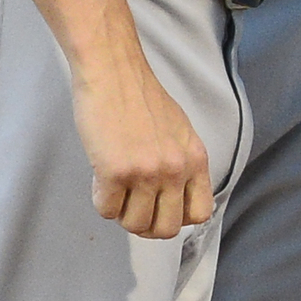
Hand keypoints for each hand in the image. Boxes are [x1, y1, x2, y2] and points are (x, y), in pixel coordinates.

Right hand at [70, 25, 212, 239]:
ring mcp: (146, 172)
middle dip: (146, 225)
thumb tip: (172, 198)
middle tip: (131, 205)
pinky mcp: (115, 172)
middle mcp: (175, 169)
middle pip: (167, 229)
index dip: (177, 217)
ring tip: (115, 187)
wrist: (113, 72)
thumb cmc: (140, 97)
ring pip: (134, 225)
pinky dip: (100, 199)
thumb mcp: (178, 131)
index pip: (200, 213)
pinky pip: (107, 210)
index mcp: (195, 158)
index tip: (160, 208)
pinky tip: (100, 176)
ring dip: (121, 212)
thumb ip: (181, 164)